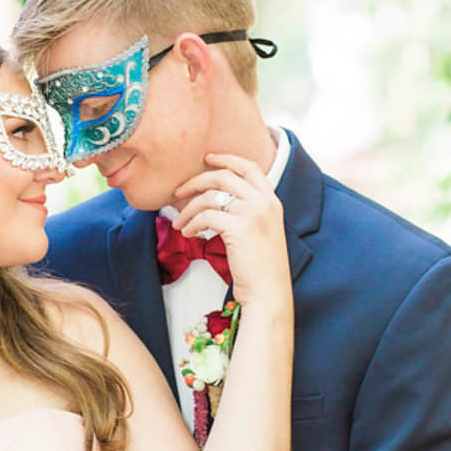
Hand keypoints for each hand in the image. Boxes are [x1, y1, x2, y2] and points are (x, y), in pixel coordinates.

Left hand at [172, 151, 288, 309]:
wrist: (269, 292)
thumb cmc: (259, 268)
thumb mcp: (259, 232)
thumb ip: (246, 212)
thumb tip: (214, 200)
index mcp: (272, 201)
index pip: (249, 167)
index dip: (226, 158)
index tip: (207, 158)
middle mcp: (265, 202)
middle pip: (224, 176)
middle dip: (197, 181)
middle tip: (178, 192)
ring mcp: (254, 214)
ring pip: (211, 196)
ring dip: (188, 209)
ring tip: (179, 223)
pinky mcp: (240, 229)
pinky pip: (206, 217)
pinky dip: (192, 224)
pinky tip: (187, 234)